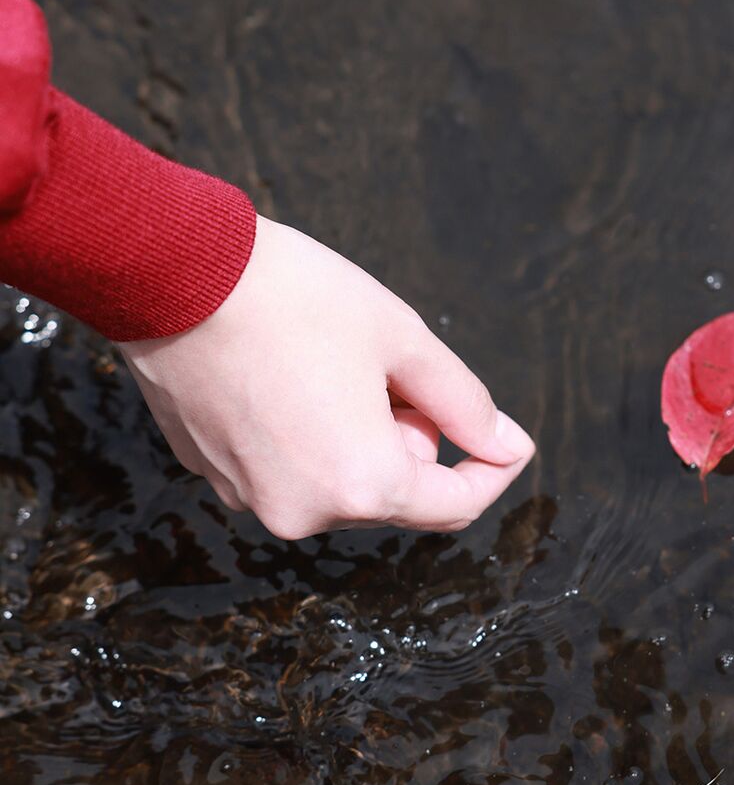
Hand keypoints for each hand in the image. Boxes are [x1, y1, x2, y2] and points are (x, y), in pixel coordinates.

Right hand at [119, 216, 535, 538]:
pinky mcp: (214, 474)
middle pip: (394, 495)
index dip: (492, 468)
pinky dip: (307, 436)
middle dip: (414, 439)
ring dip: (360, 438)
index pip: (456, 506)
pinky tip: (290, 373)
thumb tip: (507, 446)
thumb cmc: (295, 297)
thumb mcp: (404, 340)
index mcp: (361, 485)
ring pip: (339, 482)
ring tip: (337, 364)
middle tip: (398, 370)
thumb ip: (465, 403)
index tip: (507, 435)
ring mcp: (250, 498)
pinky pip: (287, 468)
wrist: (176, 273)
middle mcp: (304, 512)